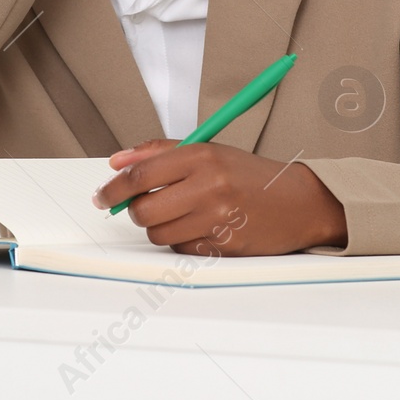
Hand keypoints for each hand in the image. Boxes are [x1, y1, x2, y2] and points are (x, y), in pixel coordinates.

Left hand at [91, 139, 348, 255]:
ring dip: (161, 227)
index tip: (102, 195)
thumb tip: (116, 163)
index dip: (113, 188)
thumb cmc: (249, 174)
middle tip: (146, 206)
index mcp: (202, 156)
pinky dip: (183, 241)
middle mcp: (209, 186)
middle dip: (136, 211)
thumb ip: (159, 153)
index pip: (141, 174)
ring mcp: (217, 219)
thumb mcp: (208, 150)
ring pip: (159, 234)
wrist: (298, 202)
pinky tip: (202, 228)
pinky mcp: (223, 246)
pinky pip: (181, 250)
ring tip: (184, 214)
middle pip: (144, 209)